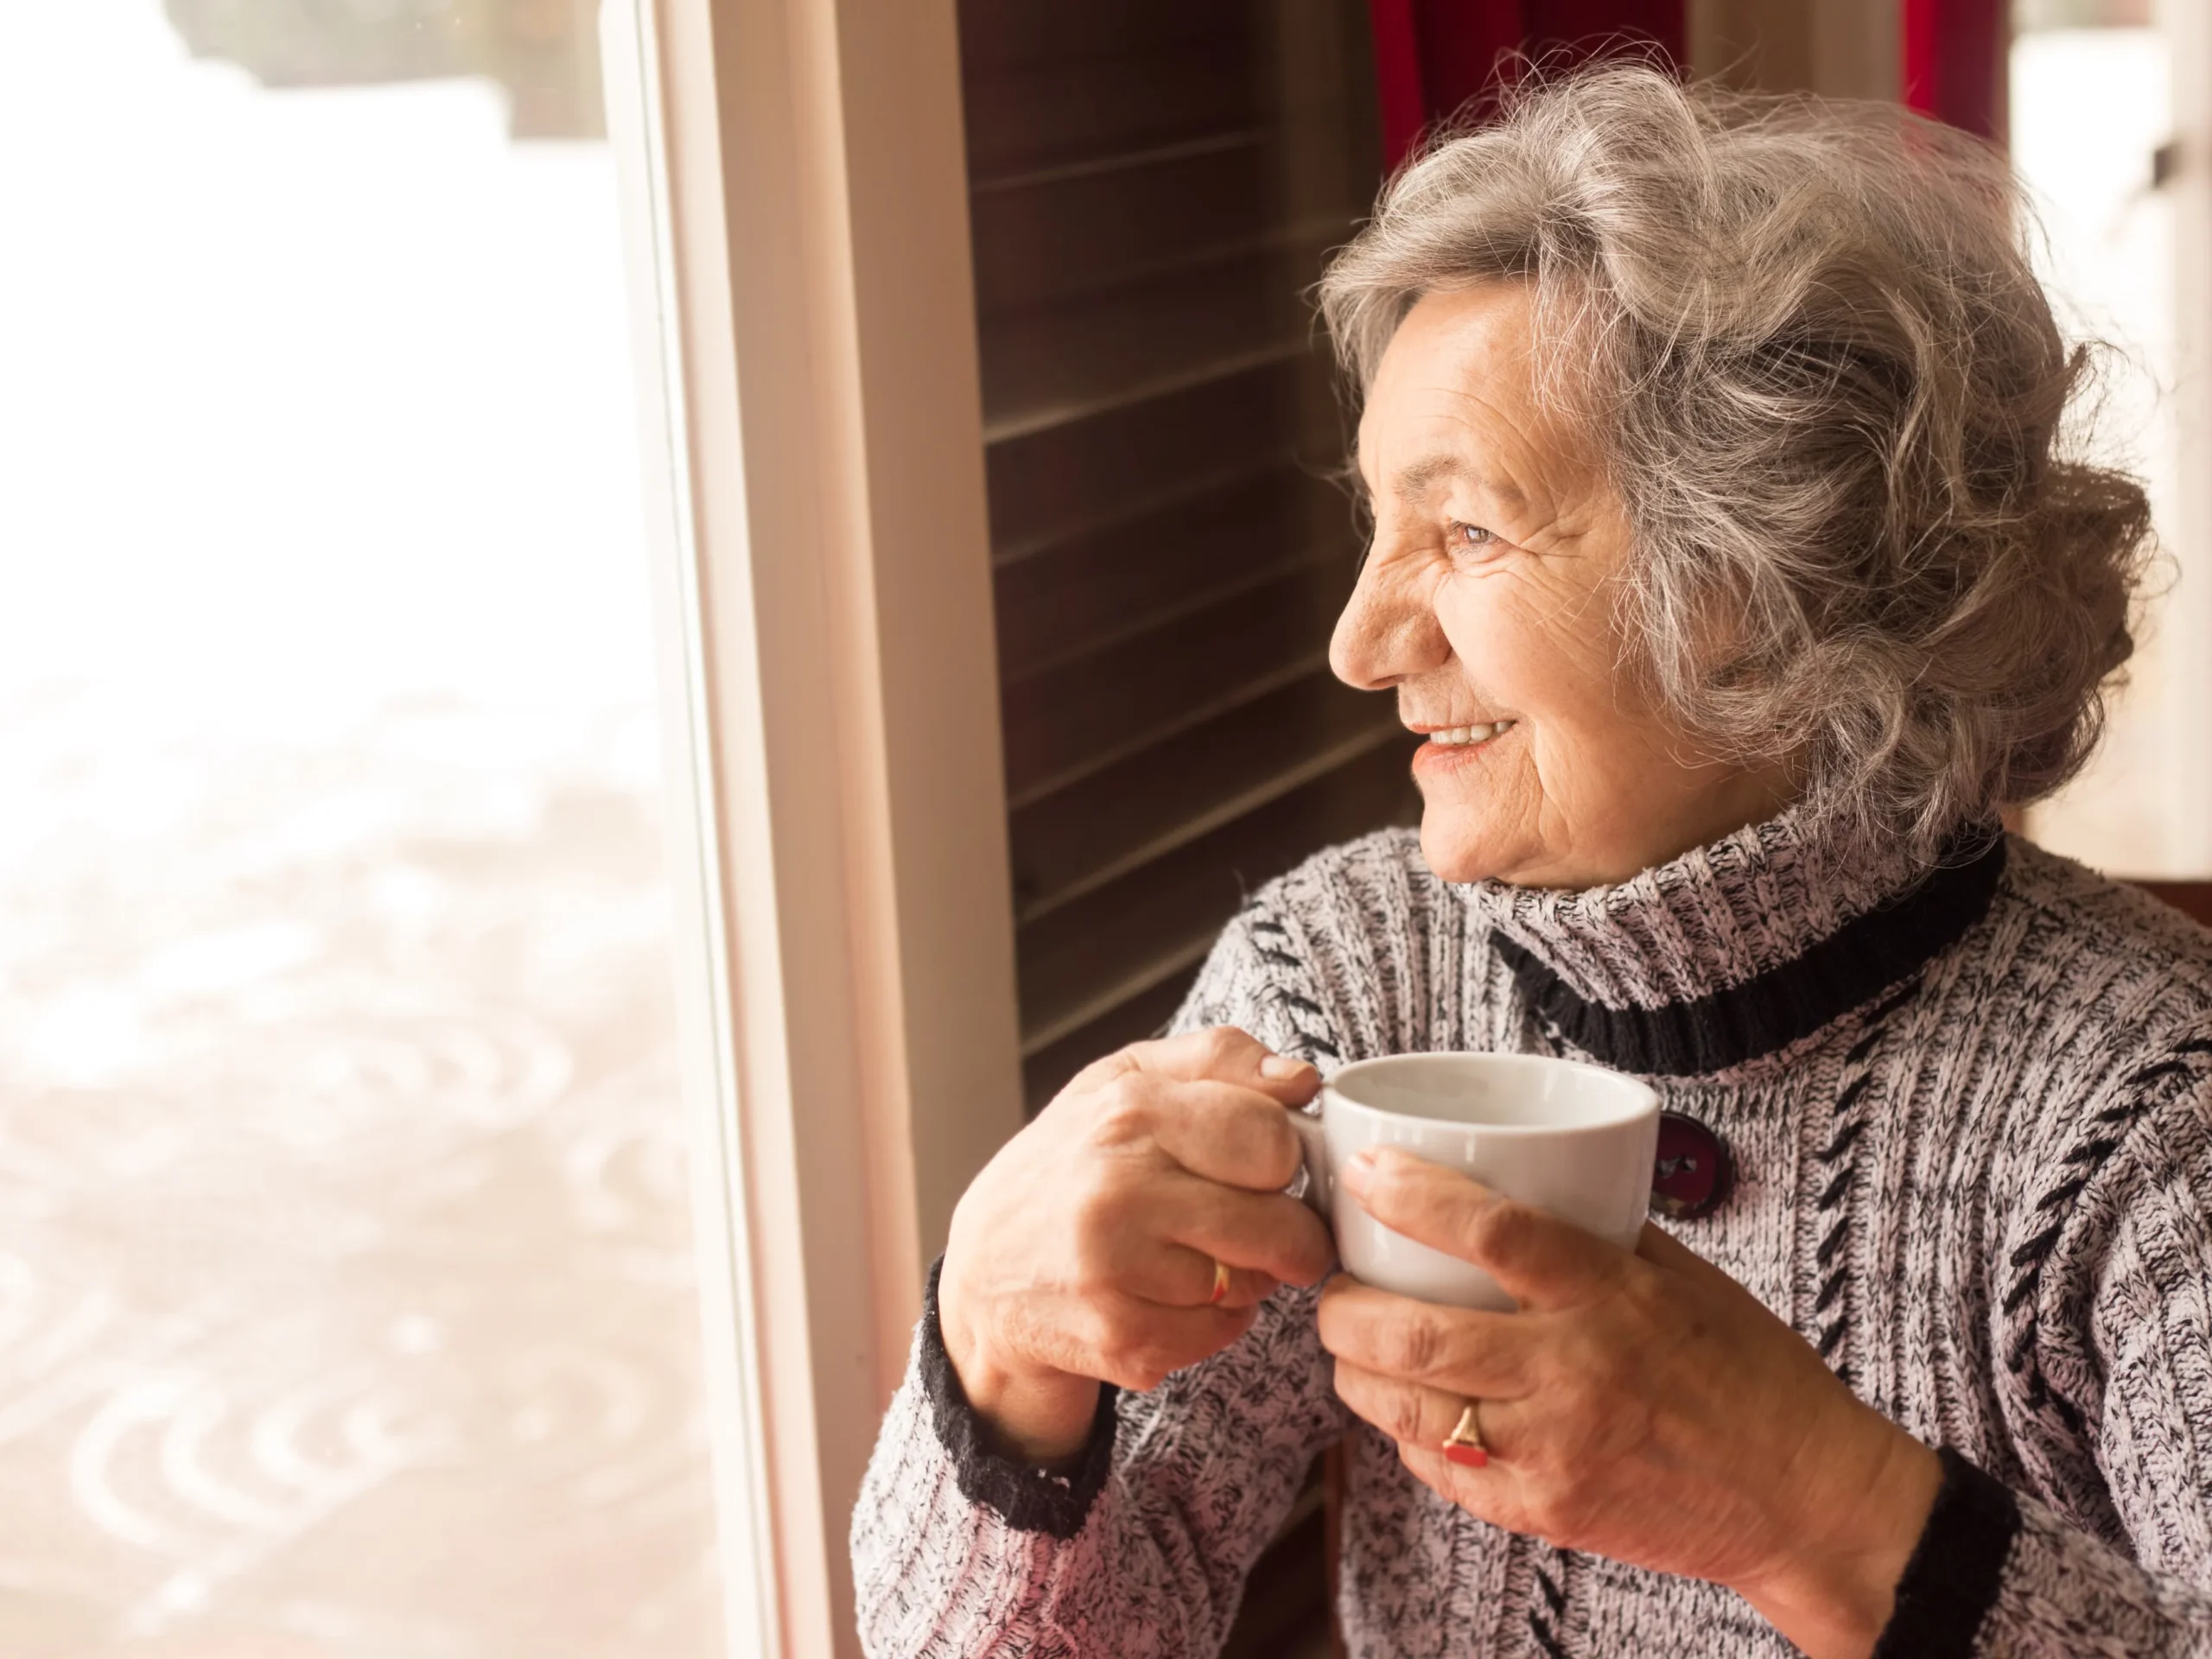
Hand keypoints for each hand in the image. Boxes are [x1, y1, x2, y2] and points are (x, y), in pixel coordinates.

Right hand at [939, 1027, 1336, 1463]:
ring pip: (1253, 1286)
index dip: (1282, 1157)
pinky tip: (1171, 1298)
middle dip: (1289, 1233)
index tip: (1266, 1168)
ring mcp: (1115, 1270)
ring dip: (1246, 1280)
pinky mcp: (1118, 1338)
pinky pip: (1219, 1335)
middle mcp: (1117, 1189)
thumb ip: (1219, 1060)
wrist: (983, 1273)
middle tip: (1269, 1230)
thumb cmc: (1069, 1166)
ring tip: (1196, 1257)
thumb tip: (1301, 1079)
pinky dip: (1211, 1323)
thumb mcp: (1127, 1082)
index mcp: (1128, 1111)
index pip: (1270, 1138)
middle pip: (1277, 1225)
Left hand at [1315, 1148, 1941, 1658]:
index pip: (1491, 1231)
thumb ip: (1598, 1236)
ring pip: (1406, 1406)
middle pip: (1413, 1334)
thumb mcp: (1684, 1278)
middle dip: (1343, 1307)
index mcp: (1611, 1296)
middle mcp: (1574, 1373)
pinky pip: (1439, 1468)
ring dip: (1354, 1371)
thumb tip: (1514, 1181)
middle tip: (1332, 1285)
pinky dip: (1403, 1432)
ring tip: (1350, 1346)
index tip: (1366, 1175)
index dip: (1412, 1196)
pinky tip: (1404, 1408)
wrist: (1804, 1498)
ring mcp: (1553, 1451)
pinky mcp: (1544, 1513)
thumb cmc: (1749, 1373)